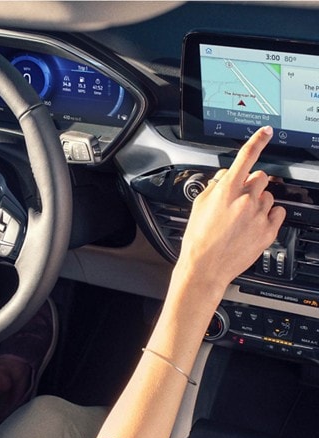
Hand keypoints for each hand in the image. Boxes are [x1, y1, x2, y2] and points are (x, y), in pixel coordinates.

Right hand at [178, 126, 285, 291]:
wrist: (205, 267)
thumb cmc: (198, 239)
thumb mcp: (198, 206)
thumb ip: (214, 186)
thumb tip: (224, 176)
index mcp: (226, 191)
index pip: (246, 157)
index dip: (258, 140)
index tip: (267, 131)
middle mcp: (246, 200)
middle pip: (261, 177)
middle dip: (252, 184)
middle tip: (241, 198)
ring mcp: (259, 215)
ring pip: (269, 196)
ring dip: (260, 202)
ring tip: (243, 218)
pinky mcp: (268, 231)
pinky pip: (278, 213)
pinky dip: (269, 215)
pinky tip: (255, 224)